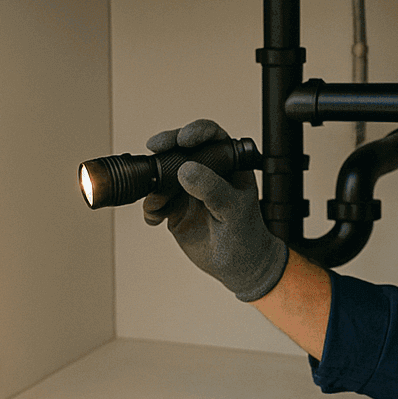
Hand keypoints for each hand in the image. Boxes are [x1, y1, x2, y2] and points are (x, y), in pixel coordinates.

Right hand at [143, 119, 288, 302]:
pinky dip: (150, 207)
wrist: (238, 267)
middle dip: (165, 146)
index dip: (197, 131)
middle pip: (181, 148)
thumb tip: (186, 169)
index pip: (212, 137)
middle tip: (155, 149)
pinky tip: (155, 218)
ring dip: (154, 184)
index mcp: (228, 164)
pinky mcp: (174, 209)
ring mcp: (188, 190)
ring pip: (163, 174)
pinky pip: (155, 202)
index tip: (185, 139)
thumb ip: (212, 188)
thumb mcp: (233, 209)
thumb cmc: (247, 235)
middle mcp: (206, 172)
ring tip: (158, 202)